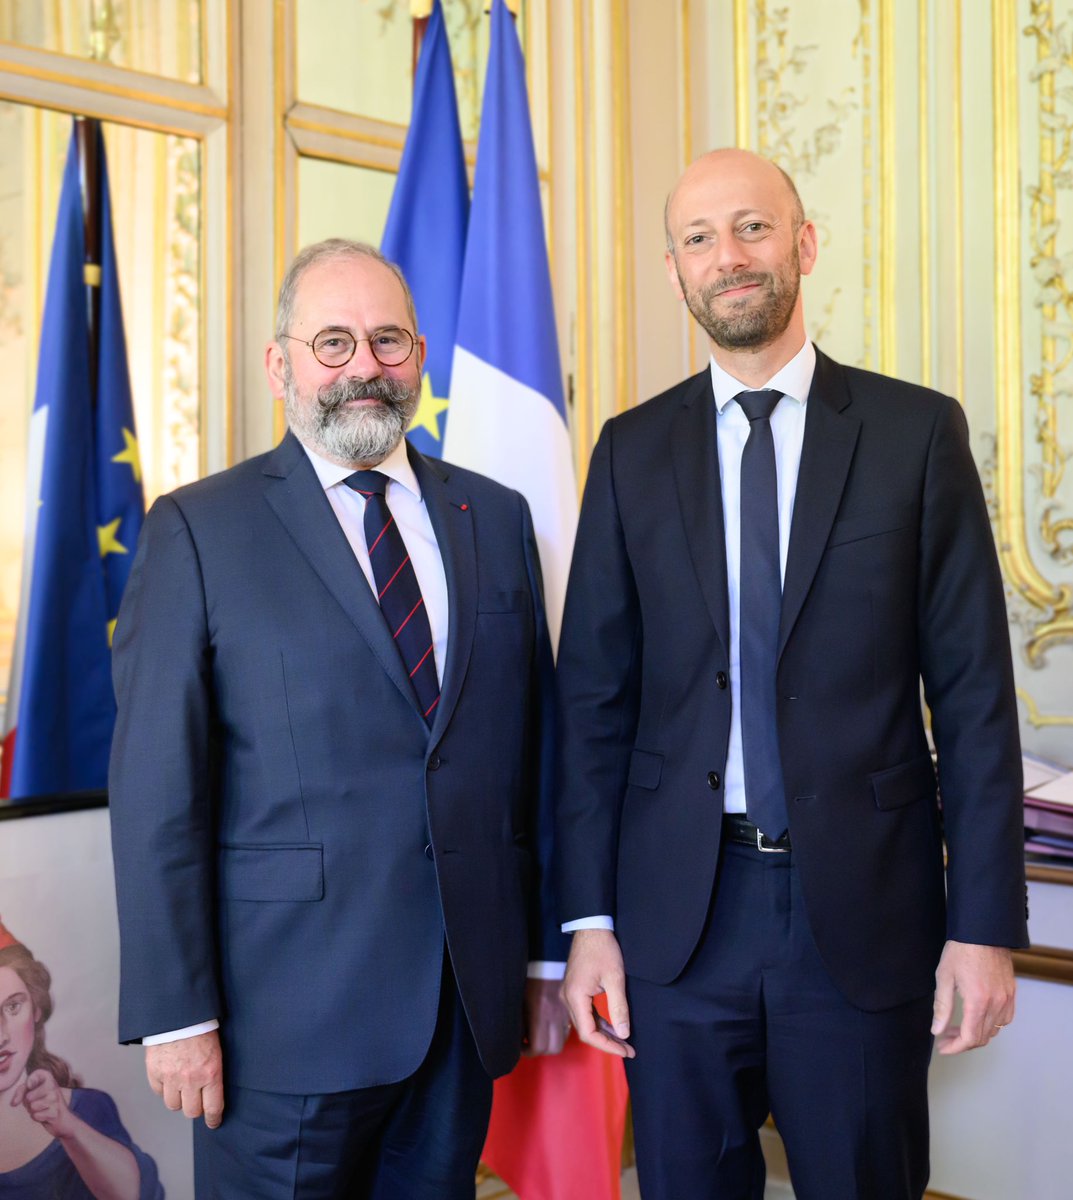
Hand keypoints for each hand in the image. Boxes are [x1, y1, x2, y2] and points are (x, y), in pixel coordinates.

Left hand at [12, 1069, 76, 1137]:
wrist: (61, 1118)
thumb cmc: (43, 1102)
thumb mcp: (32, 1092)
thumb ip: (22, 1091)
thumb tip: (14, 1103)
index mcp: (49, 1078)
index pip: (38, 1073)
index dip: (30, 1080)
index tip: (30, 1086)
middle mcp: (54, 1086)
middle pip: (29, 1097)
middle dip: (29, 1103)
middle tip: (37, 1102)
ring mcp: (56, 1099)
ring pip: (33, 1106)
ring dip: (33, 1110)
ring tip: (42, 1108)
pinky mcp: (55, 1112)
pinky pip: (36, 1116)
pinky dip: (38, 1117)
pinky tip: (45, 1115)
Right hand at [146, 1029, 224, 1126]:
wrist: (178, 1013)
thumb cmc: (201, 1028)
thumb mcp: (216, 1050)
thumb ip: (213, 1073)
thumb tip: (212, 1094)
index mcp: (211, 1073)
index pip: (213, 1107)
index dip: (214, 1119)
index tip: (214, 1122)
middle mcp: (191, 1079)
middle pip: (192, 1112)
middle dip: (196, 1108)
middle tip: (197, 1099)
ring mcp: (171, 1078)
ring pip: (174, 1105)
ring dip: (179, 1099)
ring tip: (182, 1086)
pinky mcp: (155, 1073)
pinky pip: (159, 1092)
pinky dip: (164, 1088)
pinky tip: (169, 1077)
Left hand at [523, 978, 571, 1055]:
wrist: (549, 960)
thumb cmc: (531, 977)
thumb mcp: (521, 1000)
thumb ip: (520, 1022)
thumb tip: (519, 1039)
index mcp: (540, 1013)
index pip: (538, 1046)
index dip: (527, 1051)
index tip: (520, 1047)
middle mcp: (555, 1016)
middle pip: (553, 1048)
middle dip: (540, 1050)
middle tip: (530, 1043)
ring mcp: (565, 1013)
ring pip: (562, 1040)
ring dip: (551, 1042)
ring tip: (539, 1035)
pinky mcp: (570, 1009)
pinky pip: (567, 1029)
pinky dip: (559, 1033)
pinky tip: (549, 1026)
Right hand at [559, 929, 634, 1059]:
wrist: (591, 928)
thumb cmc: (603, 950)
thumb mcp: (615, 978)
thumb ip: (619, 1007)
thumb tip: (624, 1034)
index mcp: (575, 997)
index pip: (588, 1033)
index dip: (607, 1045)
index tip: (626, 1049)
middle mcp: (567, 998)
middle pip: (585, 1031)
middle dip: (607, 1042)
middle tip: (629, 1049)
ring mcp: (569, 994)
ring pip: (585, 1023)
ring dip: (603, 1033)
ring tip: (624, 1041)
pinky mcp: (574, 990)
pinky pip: (585, 1013)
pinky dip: (598, 1022)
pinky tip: (613, 1026)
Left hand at [932, 940, 1015, 1054]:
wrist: (983, 931)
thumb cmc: (960, 950)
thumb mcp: (944, 977)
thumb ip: (941, 1007)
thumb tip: (937, 1031)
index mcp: (978, 1001)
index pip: (969, 1038)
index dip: (955, 1048)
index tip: (942, 1048)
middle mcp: (996, 1004)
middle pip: (982, 1038)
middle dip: (961, 1042)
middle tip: (944, 1037)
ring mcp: (1007, 999)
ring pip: (994, 1031)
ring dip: (975, 1034)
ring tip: (956, 1028)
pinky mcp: (1011, 993)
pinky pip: (1005, 1019)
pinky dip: (990, 1025)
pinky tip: (975, 1017)